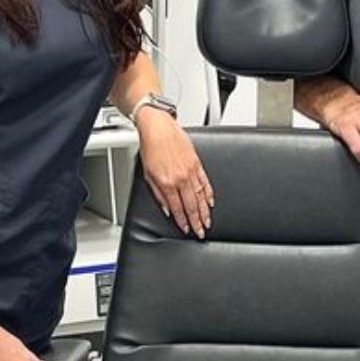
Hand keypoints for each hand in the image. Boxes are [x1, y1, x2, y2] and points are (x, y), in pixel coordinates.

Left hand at [136, 109, 212, 238]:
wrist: (159, 128)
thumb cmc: (150, 148)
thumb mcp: (148, 174)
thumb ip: (158, 194)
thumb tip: (167, 209)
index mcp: (167, 183)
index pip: (178, 208)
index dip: (183, 221)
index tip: (187, 229)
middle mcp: (181, 179)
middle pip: (191, 206)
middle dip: (197, 221)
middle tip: (201, 232)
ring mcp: (191, 171)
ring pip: (201, 196)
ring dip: (205, 211)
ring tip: (207, 222)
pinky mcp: (197, 163)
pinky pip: (206, 182)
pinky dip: (209, 194)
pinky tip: (211, 202)